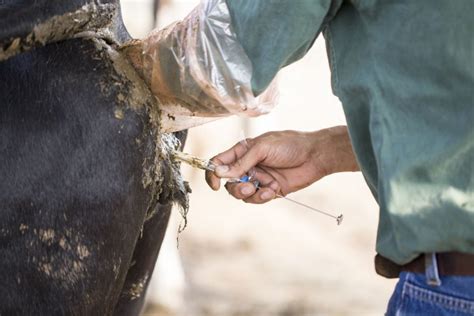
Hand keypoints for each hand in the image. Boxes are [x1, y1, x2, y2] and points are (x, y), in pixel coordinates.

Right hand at [205, 126, 358, 203]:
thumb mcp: (262, 148)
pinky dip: (262, 197)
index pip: (219, 163)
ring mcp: (258, 179)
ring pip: (242, 193)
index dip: (213, 174)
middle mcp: (248, 166)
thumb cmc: (289, 145)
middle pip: (229, 183)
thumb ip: (240, 162)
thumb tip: (219, 173)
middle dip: (235, 187)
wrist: (315, 156)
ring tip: (262, 188)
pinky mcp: (269, 190)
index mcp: (242, 151)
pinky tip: (273, 190)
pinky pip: (257, 199)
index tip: (215, 184)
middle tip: (248, 186)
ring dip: (249, 193)